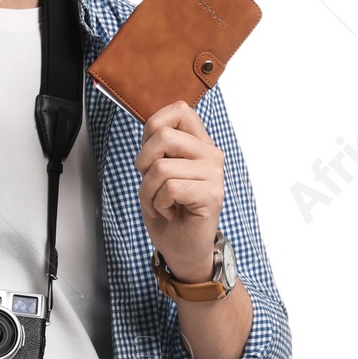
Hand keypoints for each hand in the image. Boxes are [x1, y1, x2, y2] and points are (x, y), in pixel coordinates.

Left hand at [136, 101, 224, 278]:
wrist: (181, 248)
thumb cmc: (168, 211)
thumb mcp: (156, 171)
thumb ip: (158, 146)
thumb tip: (151, 127)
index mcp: (199, 143)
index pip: (179, 110)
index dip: (153, 127)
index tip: (151, 156)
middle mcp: (211, 154)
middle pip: (163, 136)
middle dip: (143, 164)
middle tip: (151, 185)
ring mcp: (214, 174)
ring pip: (161, 167)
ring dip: (148, 192)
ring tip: (159, 204)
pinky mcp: (212, 195)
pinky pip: (169, 188)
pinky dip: (158, 204)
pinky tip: (170, 212)